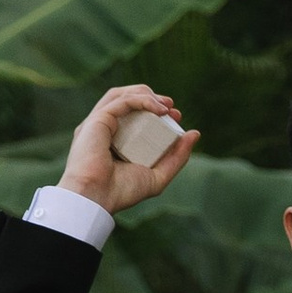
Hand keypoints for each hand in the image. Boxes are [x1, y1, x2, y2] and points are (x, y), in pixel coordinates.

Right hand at [58, 84, 197, 215]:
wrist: (97, 198)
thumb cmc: (120, 192)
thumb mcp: (157, 176)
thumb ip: (176, 157)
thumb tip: (194, 134)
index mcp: (113, 141)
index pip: (134, 116)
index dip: (156, 110)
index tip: (176, 117)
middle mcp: (104, 129)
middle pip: (127, 101)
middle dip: (152, 98)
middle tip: (172, 107)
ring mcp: (98, 123)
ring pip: (121, 95)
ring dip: (146, 94)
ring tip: (166, 104)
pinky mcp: (97, 120)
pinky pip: (122, 100)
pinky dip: (142, 99)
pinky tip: (159, 109)